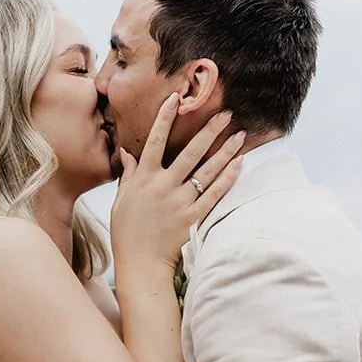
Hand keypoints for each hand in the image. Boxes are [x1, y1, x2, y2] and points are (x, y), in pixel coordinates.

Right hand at [110, 95, 246, 270]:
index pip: (155, 141)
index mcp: (143, 178)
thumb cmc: (127, 231)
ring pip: (206, 171)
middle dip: (209, 131)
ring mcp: (179, 202)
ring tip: (239, 135)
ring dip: (225, 152)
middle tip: (225, 113)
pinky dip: (228, 179)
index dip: (165, 118)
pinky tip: (239, 164)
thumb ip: (128, 174)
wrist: (139, 263)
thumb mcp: (121, 199)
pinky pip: (214, 195)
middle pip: (190, 152)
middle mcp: (163, 186)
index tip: (176, 98)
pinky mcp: (192, 217)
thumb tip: (127, 152)